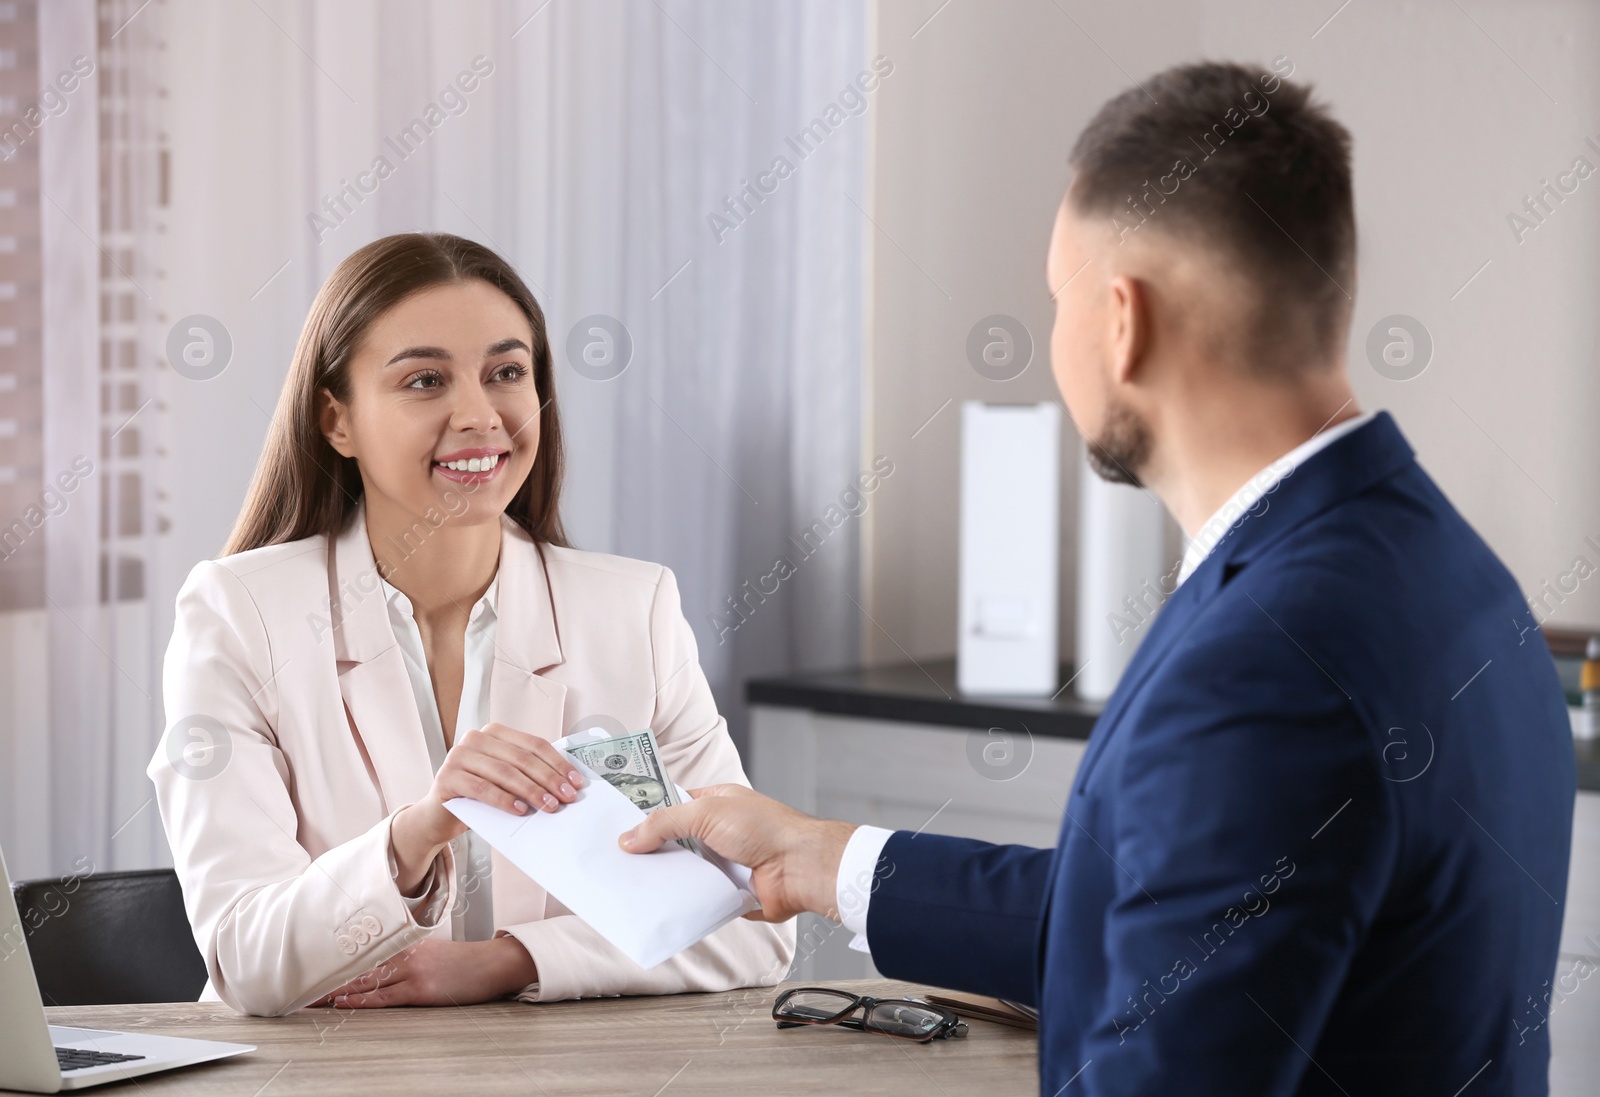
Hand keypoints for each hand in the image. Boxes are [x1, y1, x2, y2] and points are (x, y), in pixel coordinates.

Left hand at [309, 936, 537, 1007]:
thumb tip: (384, 967)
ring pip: (366, 981)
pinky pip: (385, 996)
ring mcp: (412, 972)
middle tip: (299, 983)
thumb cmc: (467, 963)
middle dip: (329, 976)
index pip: (365, 952)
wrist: (494, 964)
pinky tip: (342, 1003)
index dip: (337, 960)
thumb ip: (409, 956)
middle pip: (359, 966)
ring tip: (310, 996)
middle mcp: (405, 955)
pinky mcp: (421, 989)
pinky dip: (361, 1000)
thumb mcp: (435, 953)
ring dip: (336, 990)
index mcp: (407, 945)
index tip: (313, 965)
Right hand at [391, 722, 584, 891]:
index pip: (534, 745)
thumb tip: (564, 784)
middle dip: (549, 779)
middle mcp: (475, 738)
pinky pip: (482, 788)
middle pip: (522, 758)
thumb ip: (526, 774)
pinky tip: (520, 810)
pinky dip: (504, 800)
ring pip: (505, 772)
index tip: (576, 782)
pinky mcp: (447, 776)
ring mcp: (459, 755)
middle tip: (566, 797)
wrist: (438, 816)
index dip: (557, 763)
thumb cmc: (478, 796)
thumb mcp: (505, 780)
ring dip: (531, 791)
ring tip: (549, 806)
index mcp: (494, 733)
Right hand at [617, 784, 855, 922]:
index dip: (646, 814)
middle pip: (673, 841)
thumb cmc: (765, 829)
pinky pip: (694, 896)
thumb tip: (629, 838)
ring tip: (624, 885)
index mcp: (715, 803)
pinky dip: (679, 900)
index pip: (672, 805)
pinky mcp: (724, 892)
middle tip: (613, 860)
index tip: (616, 826)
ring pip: (681, 870)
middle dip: (649, 850)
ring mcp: (721, 863)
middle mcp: (717, 833)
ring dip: (662, 877)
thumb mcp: (707, 812)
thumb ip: (665, 822)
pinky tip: (654, 905)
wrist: (798, 868)